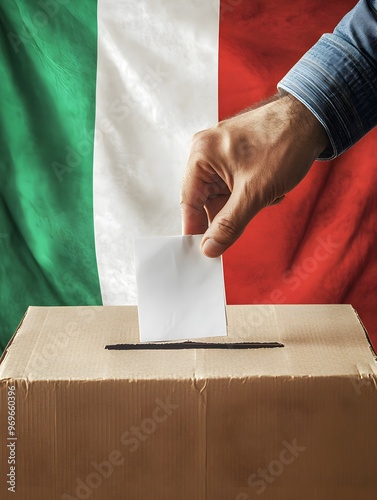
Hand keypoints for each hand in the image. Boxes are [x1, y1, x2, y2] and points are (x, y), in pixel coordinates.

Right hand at [180, 92, 329, 256]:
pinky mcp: (238, 158)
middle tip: (249, 216)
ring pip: (226, 197)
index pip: (189, 202)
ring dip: (247, 203)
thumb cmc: (283, 143)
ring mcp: (223, 155)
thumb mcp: (254, 192)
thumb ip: (229, 224)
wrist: (314, 118)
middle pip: (207, 201)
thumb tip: (210, 248)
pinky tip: (272, 186)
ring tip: (268, 193)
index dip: (195, 229)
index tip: (202, 251)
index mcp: (201, 155)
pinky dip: (254, 194)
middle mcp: (207, 153)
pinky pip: (237, 188)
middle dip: (232, 212)